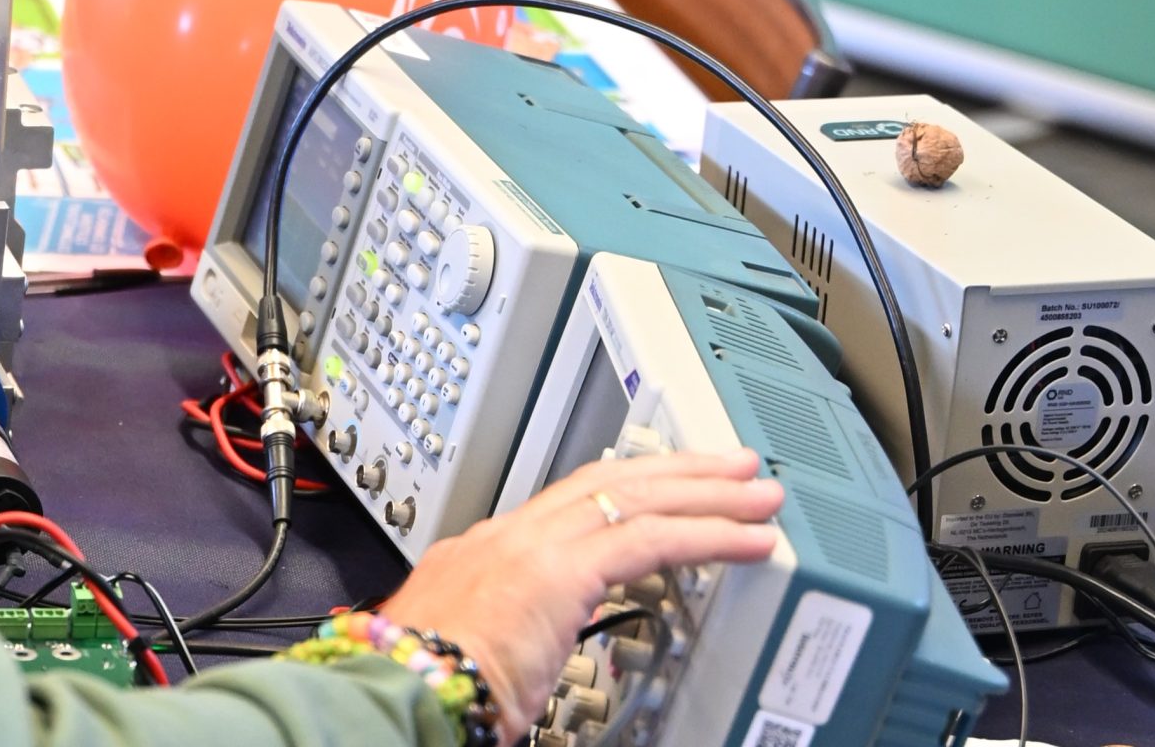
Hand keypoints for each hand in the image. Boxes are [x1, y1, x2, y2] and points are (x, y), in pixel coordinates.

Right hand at [375, 448, 782, 737]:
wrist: (397, 687)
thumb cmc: (424, 685)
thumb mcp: (472, 648)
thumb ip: (508, 636)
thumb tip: (524, 652)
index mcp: (484, 551)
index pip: (569, 502)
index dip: (625, 488)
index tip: (665, 488)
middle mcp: (508, 535)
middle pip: (608, 482)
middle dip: (675, 471)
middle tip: (731, 466)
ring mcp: (532, 546)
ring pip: (635, 497)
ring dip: (705, 493)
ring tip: (757, 495)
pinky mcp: (560, 571)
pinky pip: (650, 540)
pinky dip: (708, 535)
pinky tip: (748, 541)